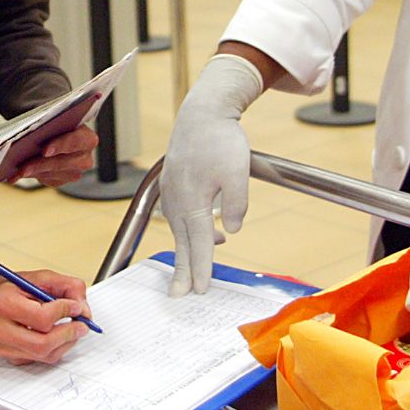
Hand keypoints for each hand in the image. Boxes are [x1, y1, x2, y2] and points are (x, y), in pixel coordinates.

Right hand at [0, 269, 91, 364]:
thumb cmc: (11, 290)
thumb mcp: (38, 278)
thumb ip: (65, 285)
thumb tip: (82, 307)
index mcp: (3, 303)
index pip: (42, 317)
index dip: (65, 311)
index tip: (77, 306)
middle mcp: (0, 329)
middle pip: (43, 343)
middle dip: (69, 334)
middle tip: (82, 324)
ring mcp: (4, 348)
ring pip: (45, 355)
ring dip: (66, 342)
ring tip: (73, 329)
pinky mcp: (11, 358)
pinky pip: (41, 360)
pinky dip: (56, 349)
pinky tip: (58, 336)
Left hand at [14, 125, 98, 187]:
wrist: (50, 127)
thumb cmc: (52, 120)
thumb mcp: (49, 117)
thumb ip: (45, 123)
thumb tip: (28, 133)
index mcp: (87, 137)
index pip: (77, 141)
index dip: (62, 146)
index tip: (45, 151)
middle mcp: (85, 157)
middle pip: (65, 163)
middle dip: (42, 165)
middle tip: (23, 168)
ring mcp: (74, 171)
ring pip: (54, 175)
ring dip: (33, 173)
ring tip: (15, 172)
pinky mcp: (62, 179)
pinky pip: (47, 180)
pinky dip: (30, 176)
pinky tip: (15, 175)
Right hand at [162, 54, 263, 296]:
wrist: (201, 113)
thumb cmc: (220, 140)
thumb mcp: (237, 172)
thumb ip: (235, 204)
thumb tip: (230, 230)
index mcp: (193, 201)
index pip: (198, 244)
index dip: (200, 269)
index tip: (199, 290)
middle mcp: (177, 200)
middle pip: (182, 243)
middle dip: (183, 271)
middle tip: (179, 296)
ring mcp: (172, 193)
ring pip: (180, 231)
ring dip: (187, 252)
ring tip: (193, 273)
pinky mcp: (173, 185)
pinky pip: (179, 216)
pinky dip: (189, 231)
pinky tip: (208, 232)